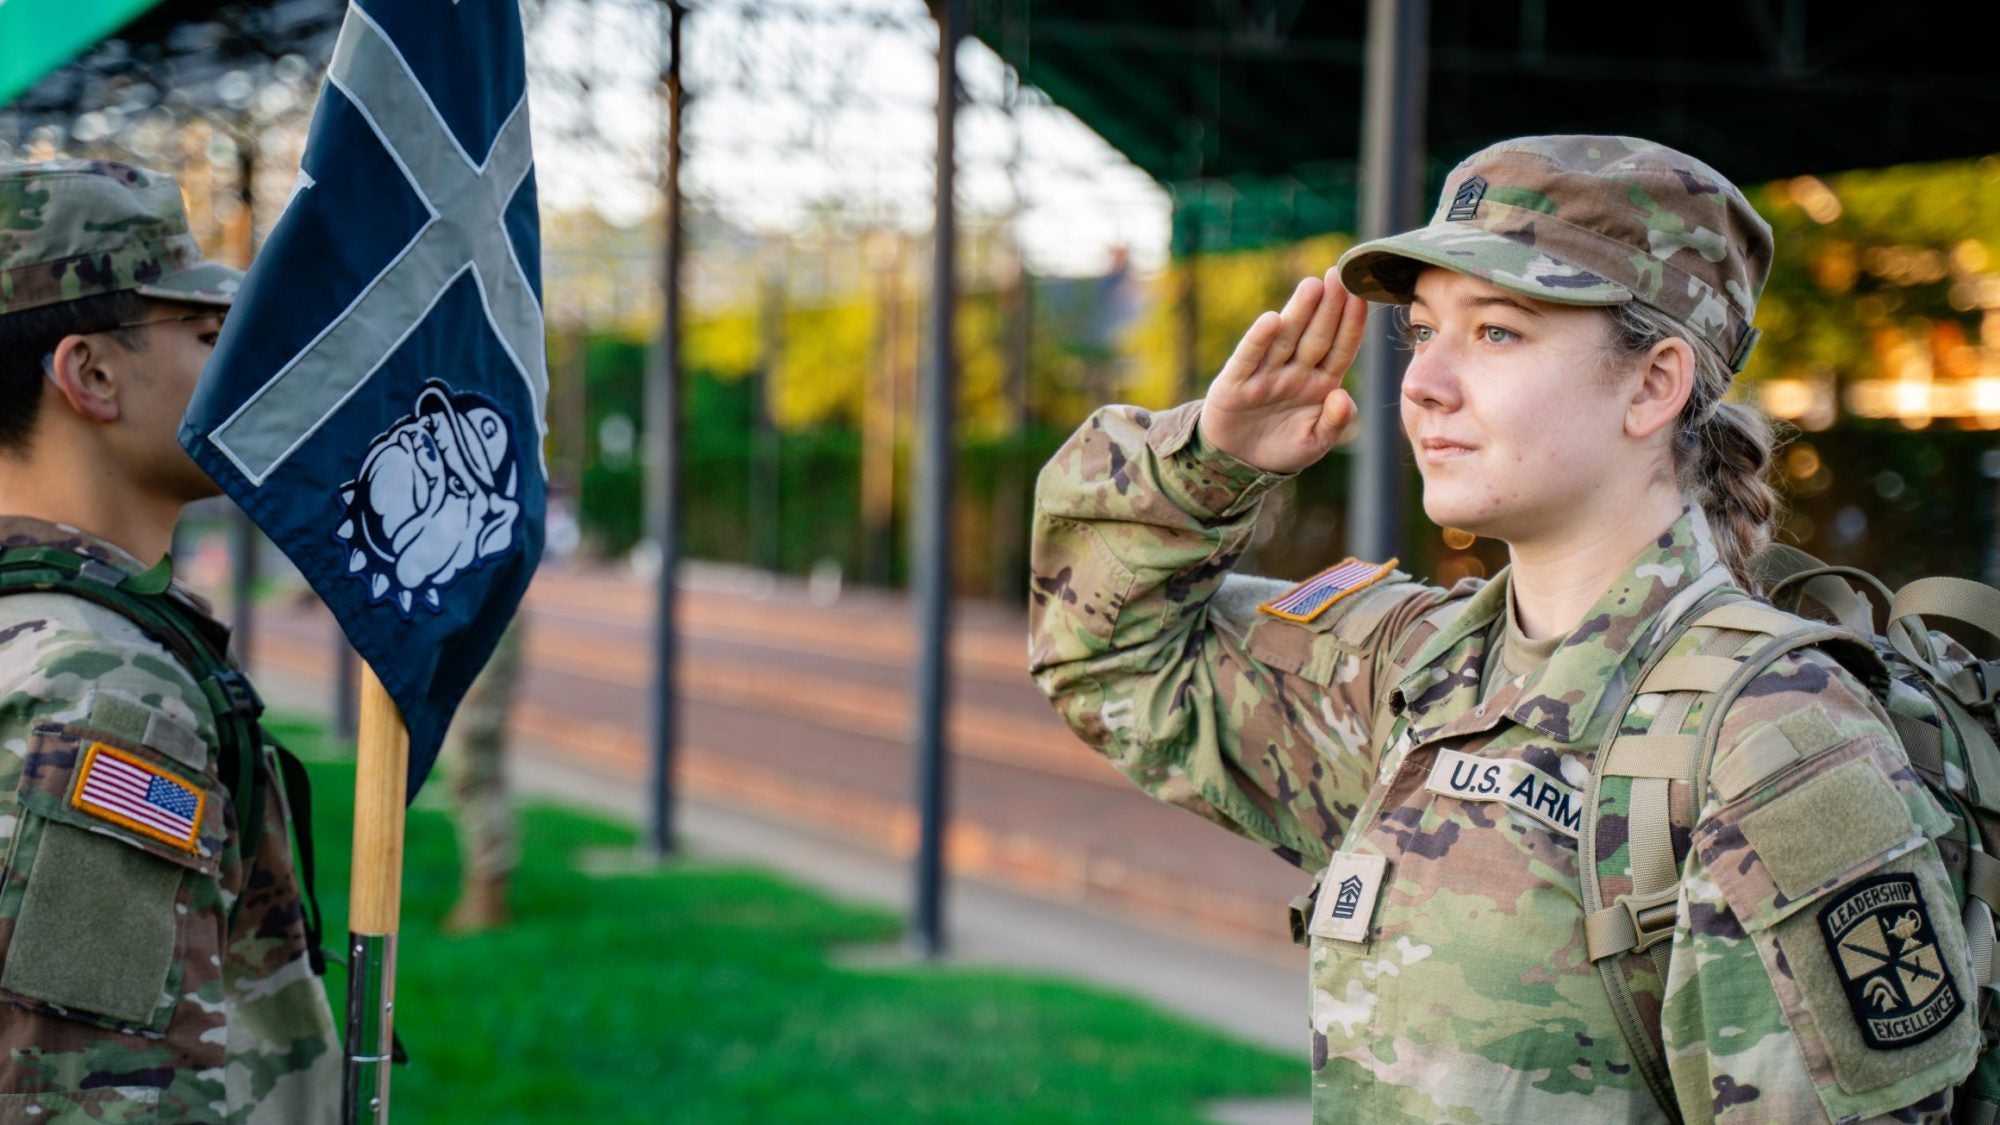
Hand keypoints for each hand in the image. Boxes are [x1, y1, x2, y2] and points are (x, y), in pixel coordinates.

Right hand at [1199, 268, 1368, 474]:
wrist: (1238, 464)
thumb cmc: (1282, 448)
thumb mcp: (1314, 443)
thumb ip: (1334, 423)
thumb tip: (1343, 396)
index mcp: (1320, 383)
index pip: (1341, 348)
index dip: (1352, 324)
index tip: (1362, 296)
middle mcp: (1295, 372)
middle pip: (1315, 336)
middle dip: (1329, 307)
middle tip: (1339, 276)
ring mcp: (1265, 375)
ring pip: (1286, 340)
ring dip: (1299, 313)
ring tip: (1312, 286)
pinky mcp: (1235, 383)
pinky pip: (1249, 359)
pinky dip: (1258, 340)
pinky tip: (1271, 320)